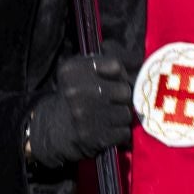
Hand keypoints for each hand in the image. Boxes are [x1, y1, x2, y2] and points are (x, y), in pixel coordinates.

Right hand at [26, 49, 136, 169]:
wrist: (54, 128)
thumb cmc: (76, 93)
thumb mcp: (84, 67)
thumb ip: (113, 56)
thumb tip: (138, 59)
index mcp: (73, 69)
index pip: (116, 65)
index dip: (120, 74)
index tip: (114, 80)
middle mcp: (76, 91)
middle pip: (124, 91)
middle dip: (122, 97)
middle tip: (112, 100)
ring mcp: (84, 116)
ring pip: (126, 113)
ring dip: (121, 116)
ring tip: (108, 116)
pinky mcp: (92, 138)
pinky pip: (123, 133)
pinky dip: (119, 133)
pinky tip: (107, 129)